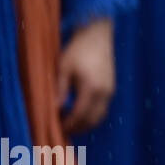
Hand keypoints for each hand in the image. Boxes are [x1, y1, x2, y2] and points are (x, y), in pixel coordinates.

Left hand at [57, 18, 114, 134]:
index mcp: (91, 88)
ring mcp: (110, 91)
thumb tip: (53, 108)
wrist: (99, 36)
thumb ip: (60, 89)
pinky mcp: (111, 89)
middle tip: (61, 129)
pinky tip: (79, 112)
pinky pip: (102, 109)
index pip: (79, 115)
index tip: (56, 127)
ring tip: (70, 123)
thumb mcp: (64, 67)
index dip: (68, 124)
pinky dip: (91, 116)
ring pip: (99, 117)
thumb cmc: (79, 49)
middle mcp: (104, 93)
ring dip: (85, 124)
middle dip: (77, 128)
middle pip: (92, 120)